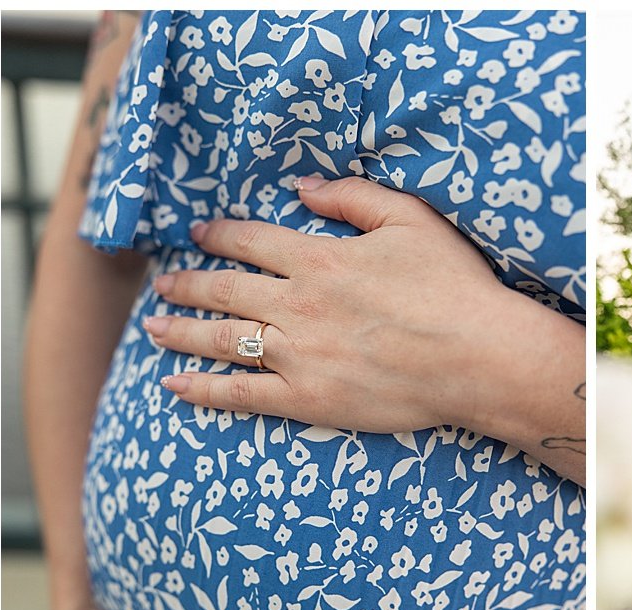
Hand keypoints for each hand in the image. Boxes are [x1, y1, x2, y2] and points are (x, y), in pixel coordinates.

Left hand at [142, 177, 585, 481]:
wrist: (478, 357)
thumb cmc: (454, 287)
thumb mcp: (411, 220)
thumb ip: (353, 198)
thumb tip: (302, 188)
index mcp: (319, 260)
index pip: (250, 241)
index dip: (218, 234)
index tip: (197, 234)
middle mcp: (296, 305)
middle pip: (225, 290)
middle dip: (188, 284)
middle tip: (163, 284)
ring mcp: (297, 355)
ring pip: (222, 340)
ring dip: (182, 331)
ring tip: (154, 328)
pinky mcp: (308, 399)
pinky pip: (242, 395)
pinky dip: (204, 390)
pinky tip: (175, 386)